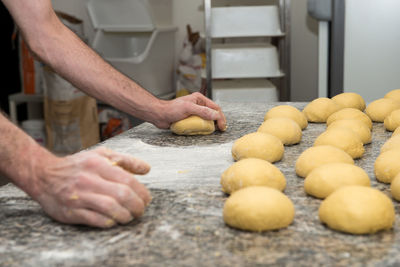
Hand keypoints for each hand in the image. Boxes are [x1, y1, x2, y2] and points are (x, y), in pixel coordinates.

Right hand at [31, 147, 150, 227]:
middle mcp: (89, 179)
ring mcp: (79, 196)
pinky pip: (95, 220)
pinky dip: (109, 222)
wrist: (44, 175)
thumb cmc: (77, 166)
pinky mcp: (71, 211)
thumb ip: (125, 160)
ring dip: (125, 215)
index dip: (142, 192)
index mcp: (98, 164)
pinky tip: (114, 221)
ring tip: (129, 217)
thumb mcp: (100, 155)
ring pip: (111, 208)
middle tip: (141, 210)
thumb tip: (147, 169)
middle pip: (122, 195)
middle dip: (137, 206)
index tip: (146, 199)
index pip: (128, 180)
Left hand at [156, 92, 226, 130]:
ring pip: (206, 120)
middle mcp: (198, 105)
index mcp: (199, 99)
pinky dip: (202, 128)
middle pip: (212, 114)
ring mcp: (194, 113)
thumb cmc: (171, 109)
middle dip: (217, 121)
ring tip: (213, 130)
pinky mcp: (190, 119)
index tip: (222, 126)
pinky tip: (203, 131)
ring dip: (210, 125)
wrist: (160, 115)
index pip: (215, 108)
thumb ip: (203, 111)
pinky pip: (199, 124)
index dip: (220, 117)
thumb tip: (215, 115)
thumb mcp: (189, 109)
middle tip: (220, 129)